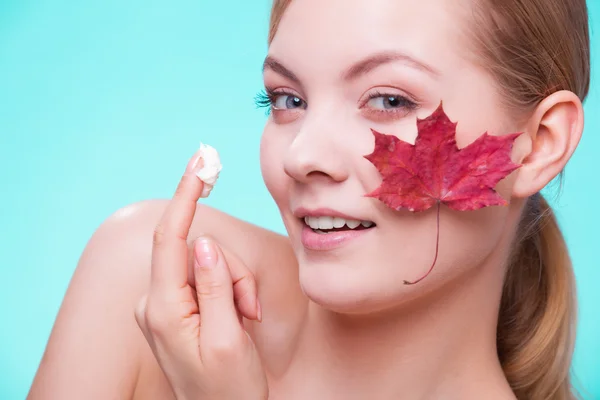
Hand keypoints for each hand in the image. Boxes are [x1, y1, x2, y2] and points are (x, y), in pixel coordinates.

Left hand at [134, 154, 267, 399]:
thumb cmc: (227, 390)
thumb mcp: (228, 339)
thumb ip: (215, 286)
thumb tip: (205, 242)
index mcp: (163, 308)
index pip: (170, 238)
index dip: (185, 196)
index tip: (200, 163)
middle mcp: (157, 301)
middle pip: (200, 253)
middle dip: (233, 272)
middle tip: (250, 309)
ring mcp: (167, 304)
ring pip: (210, 265)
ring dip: (236, 286)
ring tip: (246, 319)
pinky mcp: (179, 307)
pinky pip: (209, 279)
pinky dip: (231, 292)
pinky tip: (239, 318)